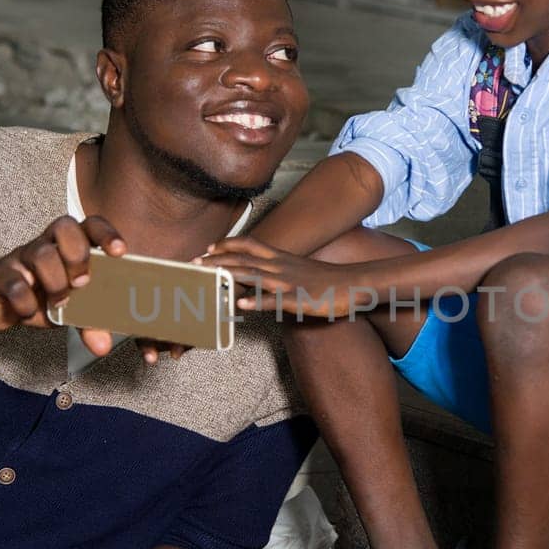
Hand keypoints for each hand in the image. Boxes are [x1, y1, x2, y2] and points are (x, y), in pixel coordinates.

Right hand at [0, 214, 124, 355]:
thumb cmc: (38, 298)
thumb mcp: (68, 309)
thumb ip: (89, 322)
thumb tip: (103, 346)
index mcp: (68, 247)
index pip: (90, 225)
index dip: (106, 233)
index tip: (119, 252)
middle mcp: (46, 245)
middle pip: (65, 226)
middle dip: (78, 255)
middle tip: (82, 283)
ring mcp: (22, 258)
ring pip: (41, 253)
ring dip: (56, 281)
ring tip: (59, 303)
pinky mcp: (1, 275)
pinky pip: (14, 281)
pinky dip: (25, 301)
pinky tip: (29, 312)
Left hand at [201, 237, 372, 318]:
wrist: (354, 283)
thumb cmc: (328, 281)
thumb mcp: (300, 271)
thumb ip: (280, 271)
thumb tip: (264, 278)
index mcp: (281, 258)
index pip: (249, 245)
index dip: (227, 245)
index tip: (208, 248)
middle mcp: (280, 266)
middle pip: (243, 259)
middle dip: (217, 260)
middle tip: (193, 263)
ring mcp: (288, 282)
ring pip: (253, 275)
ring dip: (228, 275)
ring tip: (206, 276)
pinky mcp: (298, 299)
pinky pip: (275, 300)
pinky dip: (258, 301)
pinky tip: (241, 304)